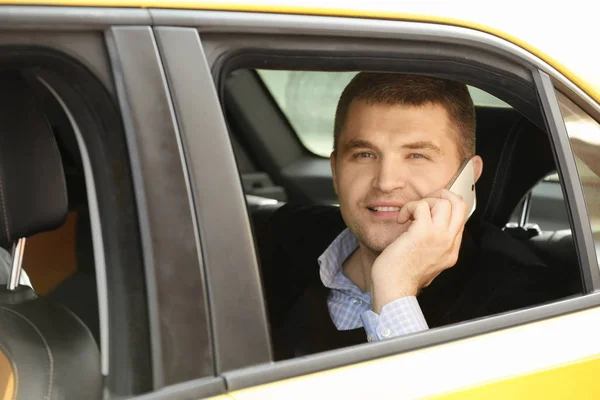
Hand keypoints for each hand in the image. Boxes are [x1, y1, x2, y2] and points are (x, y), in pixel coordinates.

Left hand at [370, 189, 466, 312]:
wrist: (394, 290)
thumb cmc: (401, 277)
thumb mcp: (425, 263)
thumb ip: (432, 247)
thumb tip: (424, 226)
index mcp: (451, 251)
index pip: (460, 219)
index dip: (445, 208)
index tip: (428, 209)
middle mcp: (449, 243)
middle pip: (461, 205)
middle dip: (443, 195)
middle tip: (425, 202)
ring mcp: (439, 237)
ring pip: (445, 202)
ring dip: (425, 201)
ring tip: (411, 214)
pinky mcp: (423, 233)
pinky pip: (422, 206)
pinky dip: (409, 207)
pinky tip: (402, 219)